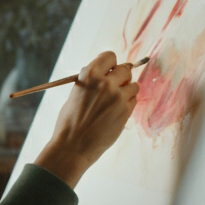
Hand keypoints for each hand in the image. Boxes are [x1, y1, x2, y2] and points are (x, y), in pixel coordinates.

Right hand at [33, 51, 138, 187]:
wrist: (72, 147)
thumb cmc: (69, 122)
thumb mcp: (75, 94)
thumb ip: (91, 82)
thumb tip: (106, 74)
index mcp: (89, 75)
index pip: (109, 56)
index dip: (110, 63)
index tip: (108, 70)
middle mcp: (105, 83)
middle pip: (125, 69)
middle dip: (120, 77)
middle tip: (112, 88)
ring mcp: (118, 97)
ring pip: (133, 85)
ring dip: (126, 91)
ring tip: (113, 103)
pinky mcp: (126, 111)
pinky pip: (134, 100)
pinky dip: (127, 104)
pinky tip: (115, 113)